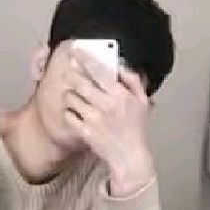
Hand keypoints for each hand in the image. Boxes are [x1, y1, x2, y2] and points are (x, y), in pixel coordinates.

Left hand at [61, 51, 155, 196]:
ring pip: (71, 98)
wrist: (128, 156)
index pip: (99, 71)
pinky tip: (73, 112)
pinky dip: (68, 112)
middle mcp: (106, 105)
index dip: (85, 59)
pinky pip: (68, 115)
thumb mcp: (142, 102)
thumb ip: (132, 80)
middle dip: (72, 75)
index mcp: (121, 95)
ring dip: (69, 95)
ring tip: (73, 96)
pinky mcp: (84, 132)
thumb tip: (119, 64)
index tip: (76, 52)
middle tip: (69, 73)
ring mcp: (93, 119)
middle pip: (80, 83)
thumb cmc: (135, 128)